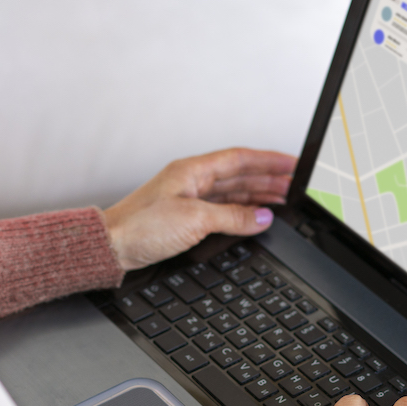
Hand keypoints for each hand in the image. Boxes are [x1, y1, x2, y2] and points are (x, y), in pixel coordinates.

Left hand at [102, 148, 295, 271]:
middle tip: (295, 186)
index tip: (292, 164)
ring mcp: (190, 199)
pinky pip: (223, 210)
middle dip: (269, 179)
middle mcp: (192, 181)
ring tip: (282, 200)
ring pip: (233, 192)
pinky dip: (242, 212)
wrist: (111, 247)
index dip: (269, 160)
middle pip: (240, 175)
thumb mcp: (195, 220)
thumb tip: (262, 217)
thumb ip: (233, 217)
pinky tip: (254, 218)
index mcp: (193, 170)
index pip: (241, 159)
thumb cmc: (139, 227)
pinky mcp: (186, 218)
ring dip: (258, 195)